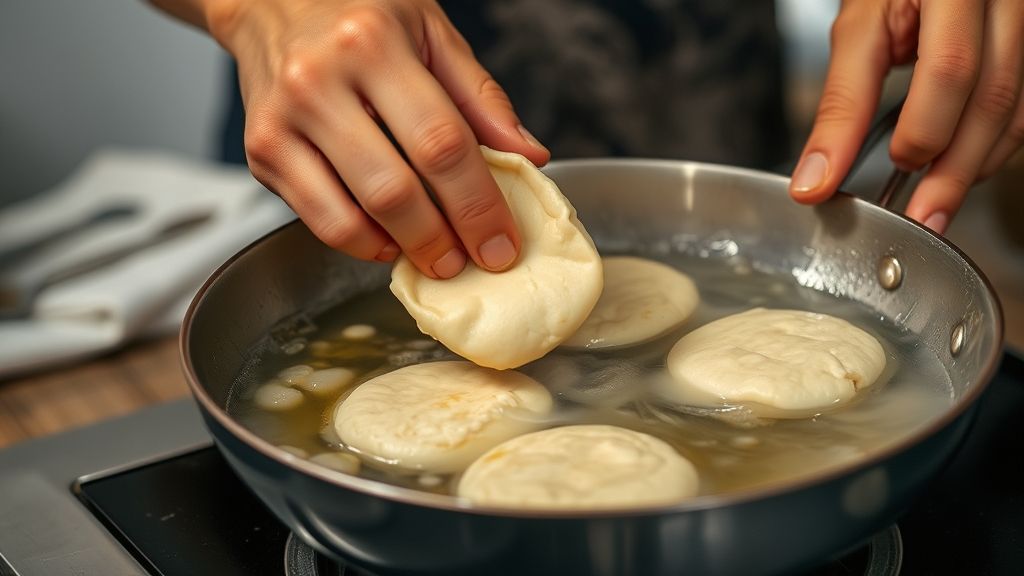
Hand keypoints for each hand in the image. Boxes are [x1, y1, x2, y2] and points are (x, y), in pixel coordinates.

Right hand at [162, 0, 548, 276]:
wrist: (272, 1)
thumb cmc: (360, 14)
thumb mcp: (432, 32)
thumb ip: (481, 97)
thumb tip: (529, 157)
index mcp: (372, 44)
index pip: (440, 142)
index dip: (477, 204)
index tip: (501, 244)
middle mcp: (318, 82)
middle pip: (393, 189)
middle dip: (441, 240)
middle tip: (470, 262)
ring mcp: (281, 122)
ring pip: (348, 216)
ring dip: (401, 249)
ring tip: (434, 257)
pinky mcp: (260, 152)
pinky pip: (316, 220)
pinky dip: (359, 242)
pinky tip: (388, 238)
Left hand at [789, 0, 1023, 233]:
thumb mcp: (860, 32)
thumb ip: (842, 105)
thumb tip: (817, 178)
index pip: (949, 68)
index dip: (921, 129)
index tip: (892, 166)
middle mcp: (1003, 1)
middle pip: (991, 97)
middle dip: (952, 168)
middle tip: (920, 215)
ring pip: (1015, 110)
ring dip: (973, 166)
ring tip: (935, 204)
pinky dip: (990, 149)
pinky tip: (957, 169)